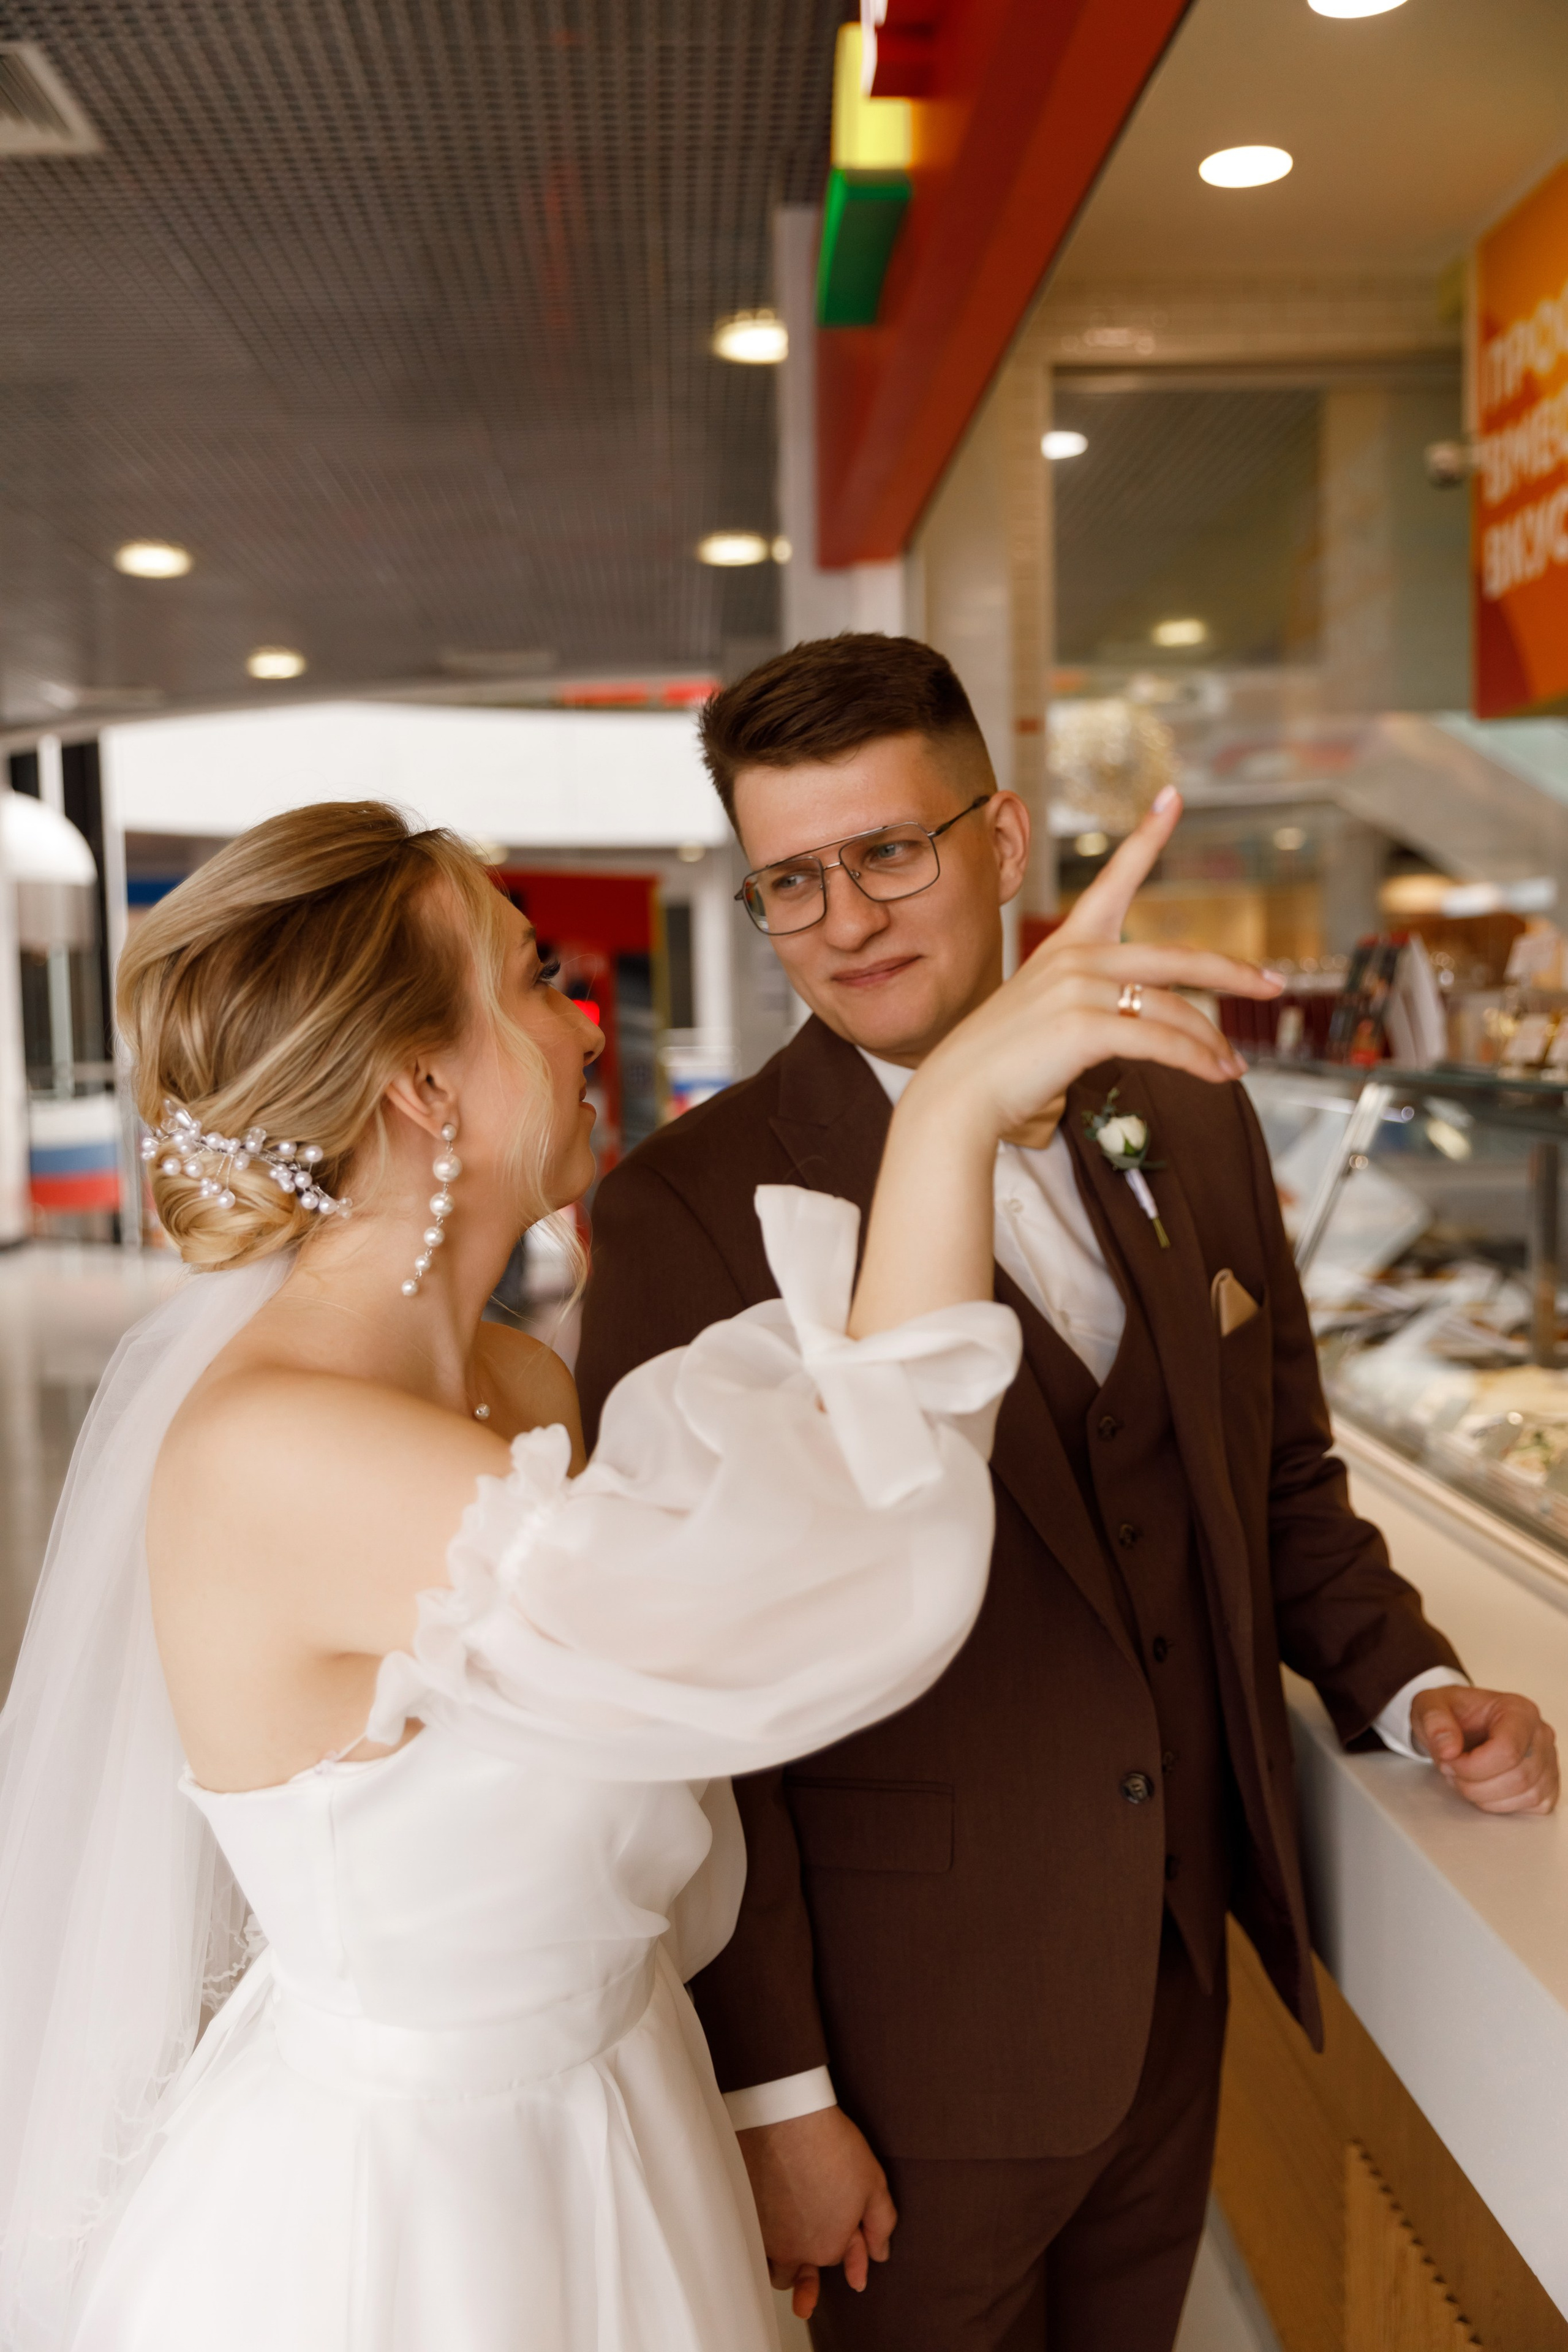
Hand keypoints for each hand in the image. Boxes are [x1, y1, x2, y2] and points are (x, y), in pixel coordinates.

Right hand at [735, 2106, 895, 2321]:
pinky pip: (751, 2247)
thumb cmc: (831, 2147)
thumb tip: (880, 2253)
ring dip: (780, 2267)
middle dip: (808, 2273)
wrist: (784, 2119)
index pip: (839, 2261)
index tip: (850, 2234)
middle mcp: (794, 2251)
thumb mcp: (873, 2185)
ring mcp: (765, 2236)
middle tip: (810, 2264)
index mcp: (828, 2248)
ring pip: (772, 2268)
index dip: (847, 2247)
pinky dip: (759, 2246)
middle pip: (800, 2276)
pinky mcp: (743, 2218)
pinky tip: (764, 2234)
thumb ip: (881, 2225)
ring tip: (785, 2254)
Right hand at [849, 787, 1281, 1337]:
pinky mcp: (1085, 1026)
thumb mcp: (1046, 1015)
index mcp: (1067, 946)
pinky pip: (1162, 1042)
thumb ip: (1091, 1003)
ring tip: (1233, 1068)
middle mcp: (1077, 957)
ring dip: (1213, 1044)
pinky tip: (1216, 1076)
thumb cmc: (1000, 1063)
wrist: (958, 1095)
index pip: (1113, 879)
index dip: (1147, 836)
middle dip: (1233, 974)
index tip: (1173, 796)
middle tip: (1273, 985)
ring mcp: (1080, 989)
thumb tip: (1144, 1026)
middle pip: (1178, 958)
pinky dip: (1197, 1061)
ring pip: (1176, 1010)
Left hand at [1411, 1685, 1558, 1813]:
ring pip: (1526, 1795)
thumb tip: (1448, 1750)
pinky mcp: (1546, 1784)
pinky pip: (1530, 1805)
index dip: (1473, 1766)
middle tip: (1452, 1770)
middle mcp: (1539, 1734)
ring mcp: (1547, 1761)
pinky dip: (1499, 1804)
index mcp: (1518, 1710)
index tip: (1449, 1761)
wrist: (1457, 1723)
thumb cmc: (1451, 1714)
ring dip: (1485, 1795)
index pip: (1508, 1750)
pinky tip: (1483, 1787)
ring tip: (1465, 1776)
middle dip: (1475, 1783)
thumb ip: (1435, 1722)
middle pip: (1518, 1777)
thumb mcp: (1429, 1706)